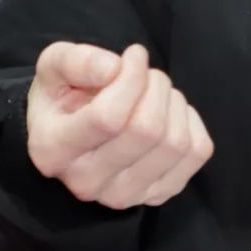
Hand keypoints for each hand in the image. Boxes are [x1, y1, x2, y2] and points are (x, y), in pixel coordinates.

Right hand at [27, 42, 214, 210]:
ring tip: (156, 93)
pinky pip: (197, 152)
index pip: (108, 117)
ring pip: (175, 141)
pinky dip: (191, 121)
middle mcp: (86, 182)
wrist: (74, 132)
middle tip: (148, 74)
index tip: (134, 55)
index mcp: (53, 151)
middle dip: (156, 86)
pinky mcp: (159, 194)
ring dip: (174, 102)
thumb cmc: (66, 95)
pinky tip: (170, 114)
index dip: (132, 77)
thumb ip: (76, 60)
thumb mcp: (55, 66)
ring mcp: (125, 195)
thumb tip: (113, 68)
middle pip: (147, 129)